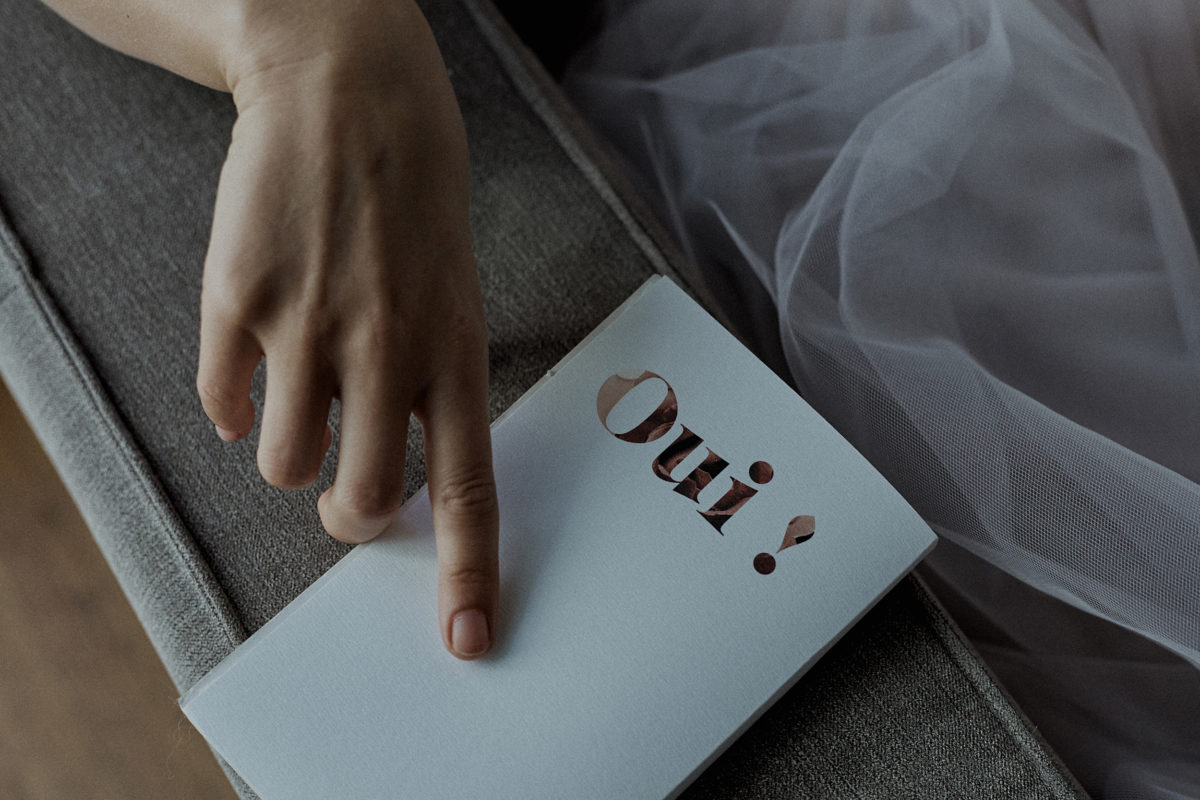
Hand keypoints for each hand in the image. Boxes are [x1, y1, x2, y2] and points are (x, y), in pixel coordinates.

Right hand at [194, 0, 497, 658]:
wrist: (350, 97)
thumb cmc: (415, 207)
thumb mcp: (456, 295)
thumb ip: (429, 386)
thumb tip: (380, 475)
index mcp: (456, 353)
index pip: (472, 489)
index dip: (469, 575)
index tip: (468, 638)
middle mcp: (385, 350)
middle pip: (362, 499)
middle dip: (348, 515)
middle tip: (344, 493)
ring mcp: (307, 327)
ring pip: (283, 464)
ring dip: (288, 453)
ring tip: (298, 399)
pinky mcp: (236, 301)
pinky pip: (219, 404)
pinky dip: (230, 402)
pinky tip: (250, 358)